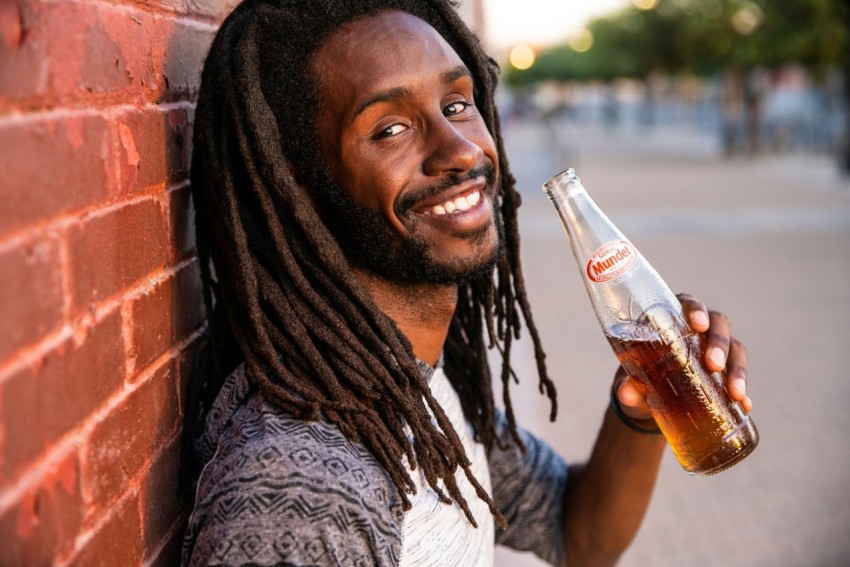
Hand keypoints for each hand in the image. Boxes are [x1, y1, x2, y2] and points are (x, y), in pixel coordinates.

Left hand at [615, 293, 751, 419]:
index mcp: (674, 318)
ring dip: (737, 369)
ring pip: (735, 348)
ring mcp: (715, 348)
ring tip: (735, 393)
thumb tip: (625, 396)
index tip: (698, 325)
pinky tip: (744, 405)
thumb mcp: (631, 380)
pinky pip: (739, 375)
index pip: (688, 303)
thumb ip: (627, 386)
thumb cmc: (638, 377)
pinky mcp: (726, 370)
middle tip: (713, 365)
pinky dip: (742, 389)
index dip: (696, 310)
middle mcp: (699, 329)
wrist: (649, 401)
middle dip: (719, 343)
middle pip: (719, 324)